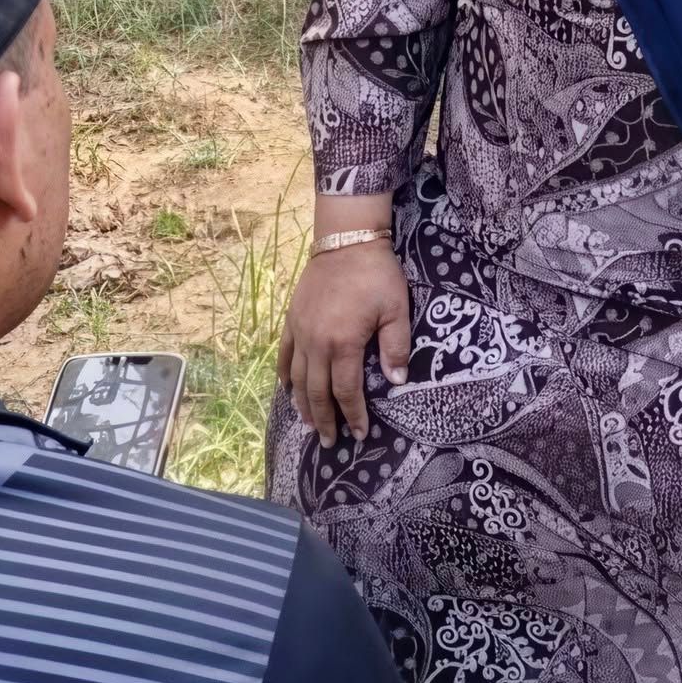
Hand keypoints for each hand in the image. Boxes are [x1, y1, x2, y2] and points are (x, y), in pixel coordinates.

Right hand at [278, 231, 410, 448]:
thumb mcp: (396, 309)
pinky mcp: (292, 320)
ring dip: (303, 405)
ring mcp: (300, 332)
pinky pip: (284, 355)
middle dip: (325, 420)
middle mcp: (317, 343)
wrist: (347, 241)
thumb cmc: (376, 275)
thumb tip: (397, 381)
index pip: (346, 391)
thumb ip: (396, 347)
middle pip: (317, 392)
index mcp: (343, 343)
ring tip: (309, 424)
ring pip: (297, 379)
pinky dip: (284, 377)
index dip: (353, 416)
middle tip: (330, 441)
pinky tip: (287, 390)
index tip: (360, 435)